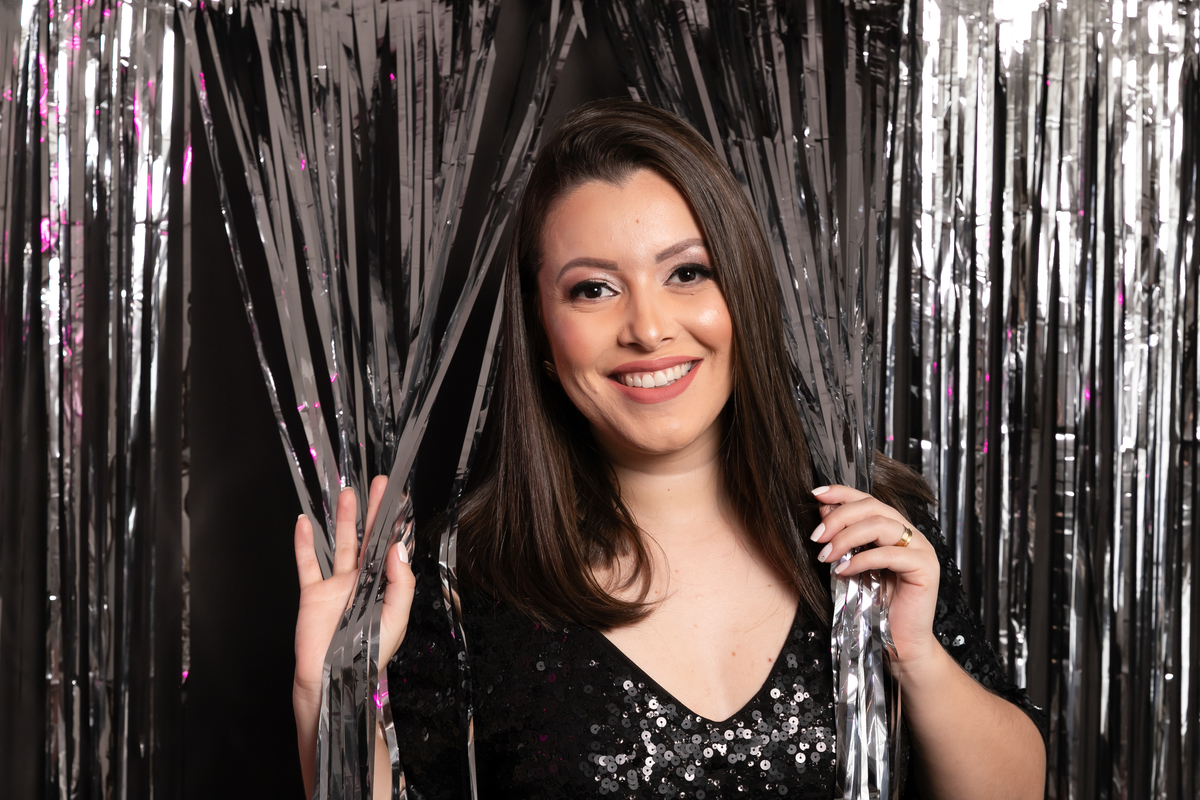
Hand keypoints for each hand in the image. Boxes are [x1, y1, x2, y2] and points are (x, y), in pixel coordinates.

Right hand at [293, 476, 414, 796]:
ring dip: (344, 520)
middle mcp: (362, 582)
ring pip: (341, 545)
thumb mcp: (395, 619)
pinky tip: (305, 522)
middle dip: (374, 512)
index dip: (395, 526)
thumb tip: (399, 548)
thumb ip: (401, 584)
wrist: (332, 681)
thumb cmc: (368, 655)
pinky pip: (308, 564)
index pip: (391, 549)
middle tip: (379, 483)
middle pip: (368, 539)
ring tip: (348, 493)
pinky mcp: (313, 594)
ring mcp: (336, 586)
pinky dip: (305, 543)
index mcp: (385, 587)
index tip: (400, 499)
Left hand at [809, 484, 939, 668]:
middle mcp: (910, 534)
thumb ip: (841, 539)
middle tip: (816, 536)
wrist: (897, 642)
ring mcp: (920, 548)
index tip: (815, 494)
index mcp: (894, 529)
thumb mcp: (850, 565)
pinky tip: (843, 571)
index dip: (841, 492)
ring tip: (826, 555)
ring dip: (847, 537)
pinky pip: (889, 554)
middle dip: (839, 517)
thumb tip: (822, 510)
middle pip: (873, 507)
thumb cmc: (873, 606)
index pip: (867, 499)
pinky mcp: (925, 567)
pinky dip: (861, 560)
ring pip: (881, 525)